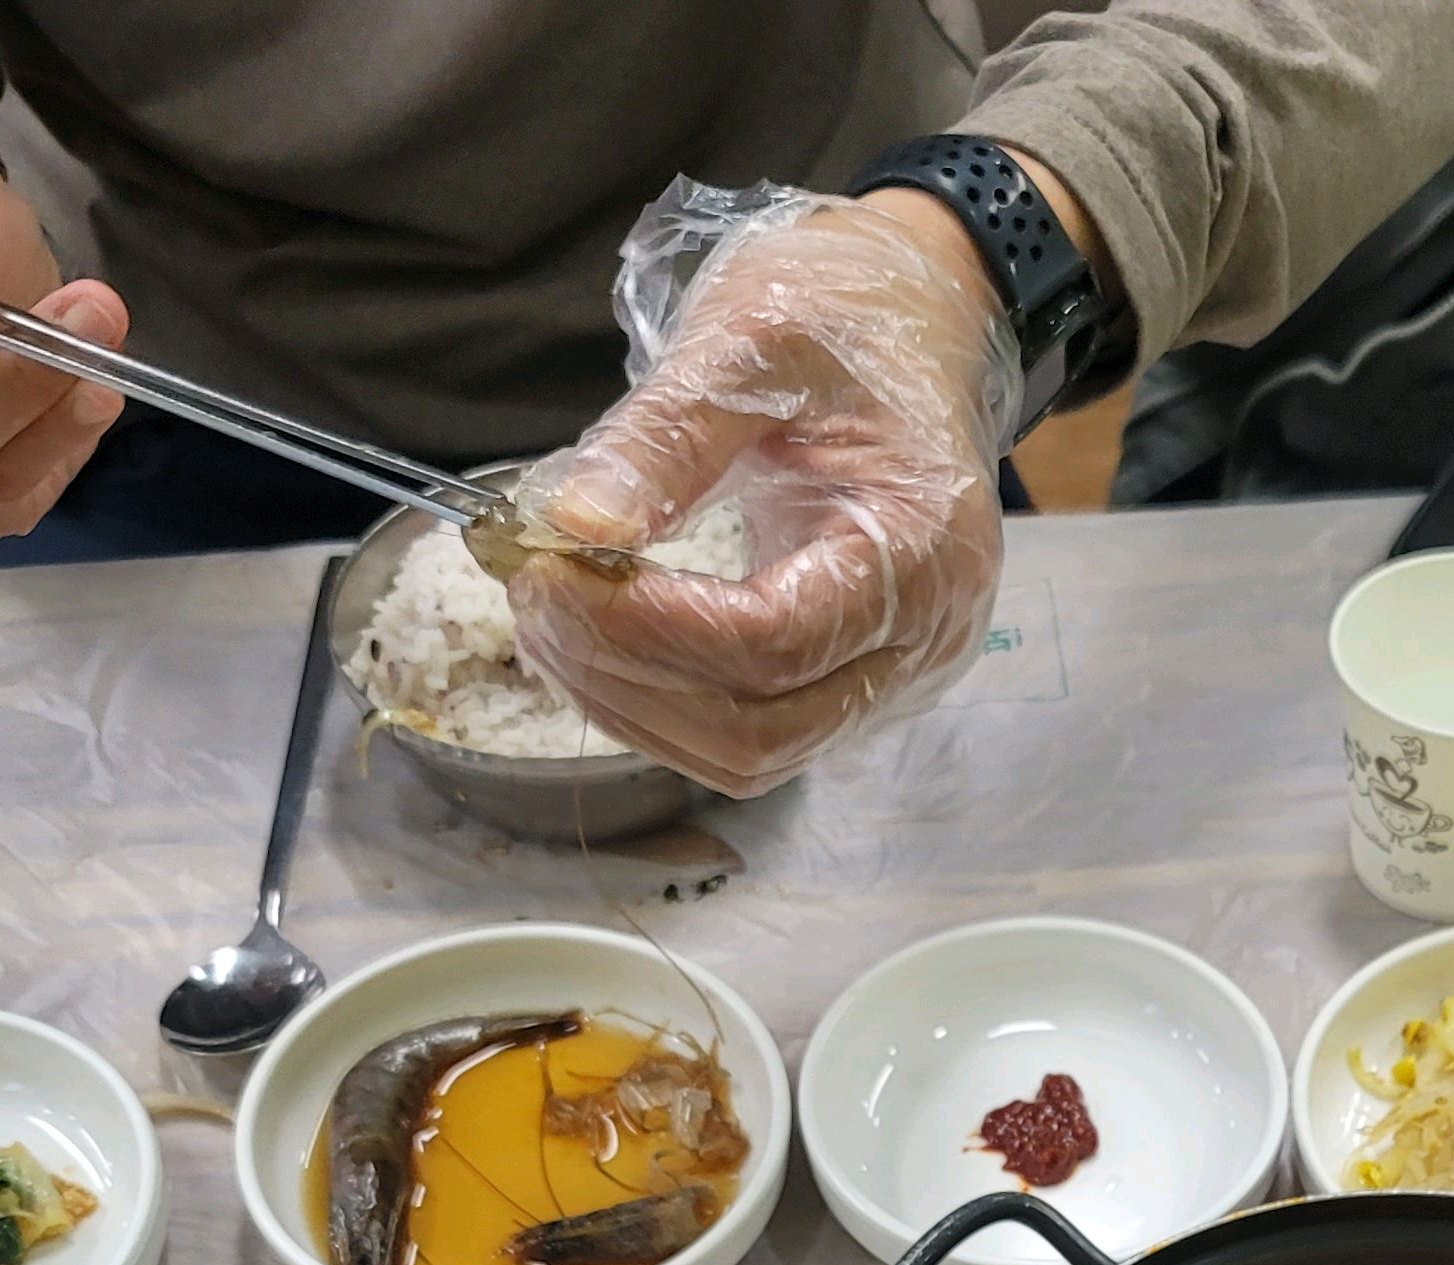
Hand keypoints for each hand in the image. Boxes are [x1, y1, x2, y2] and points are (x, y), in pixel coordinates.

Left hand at [512, 188, 1023, 799]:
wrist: (917, 328)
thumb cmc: (847, 319)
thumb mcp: (751, 338)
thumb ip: (665, 438)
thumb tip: (572, 522)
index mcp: (920, 548)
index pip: (774, 643)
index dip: (647, 626)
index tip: (548, 568)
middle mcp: (920, 641)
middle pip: (761, 730)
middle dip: (627, 679)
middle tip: (533, 596)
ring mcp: (892, 680)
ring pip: (749, 756)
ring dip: (633, 707)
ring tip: (552, 619)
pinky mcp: (851, 689)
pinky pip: (750, 739)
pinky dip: (660, 706)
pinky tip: (602, 642)